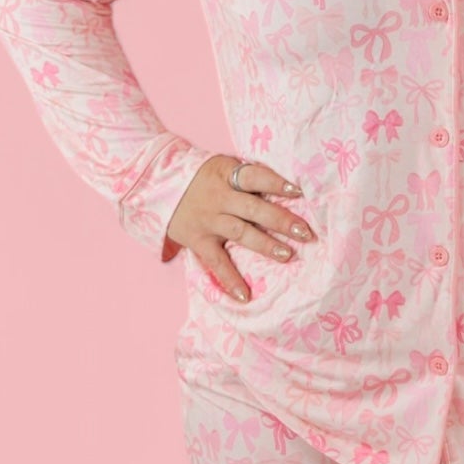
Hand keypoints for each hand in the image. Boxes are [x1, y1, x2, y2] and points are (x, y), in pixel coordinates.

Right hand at [167, 155, 313, 301]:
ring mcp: (208, 220)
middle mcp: (219, 197)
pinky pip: (216, 262)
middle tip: (305, 233)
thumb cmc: (204, 177)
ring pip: (240, 233)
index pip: (255, 176)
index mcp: (226, 174)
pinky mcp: (197, 240)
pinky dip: (230, 280)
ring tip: (287, 255)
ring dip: (265, 245)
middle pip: (254, 209)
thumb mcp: (223, 167)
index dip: (276, 183)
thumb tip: (290, 190)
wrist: (158, 185)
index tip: (299, 192)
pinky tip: (245, 296)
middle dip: (281, 220)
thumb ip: (248, 177)